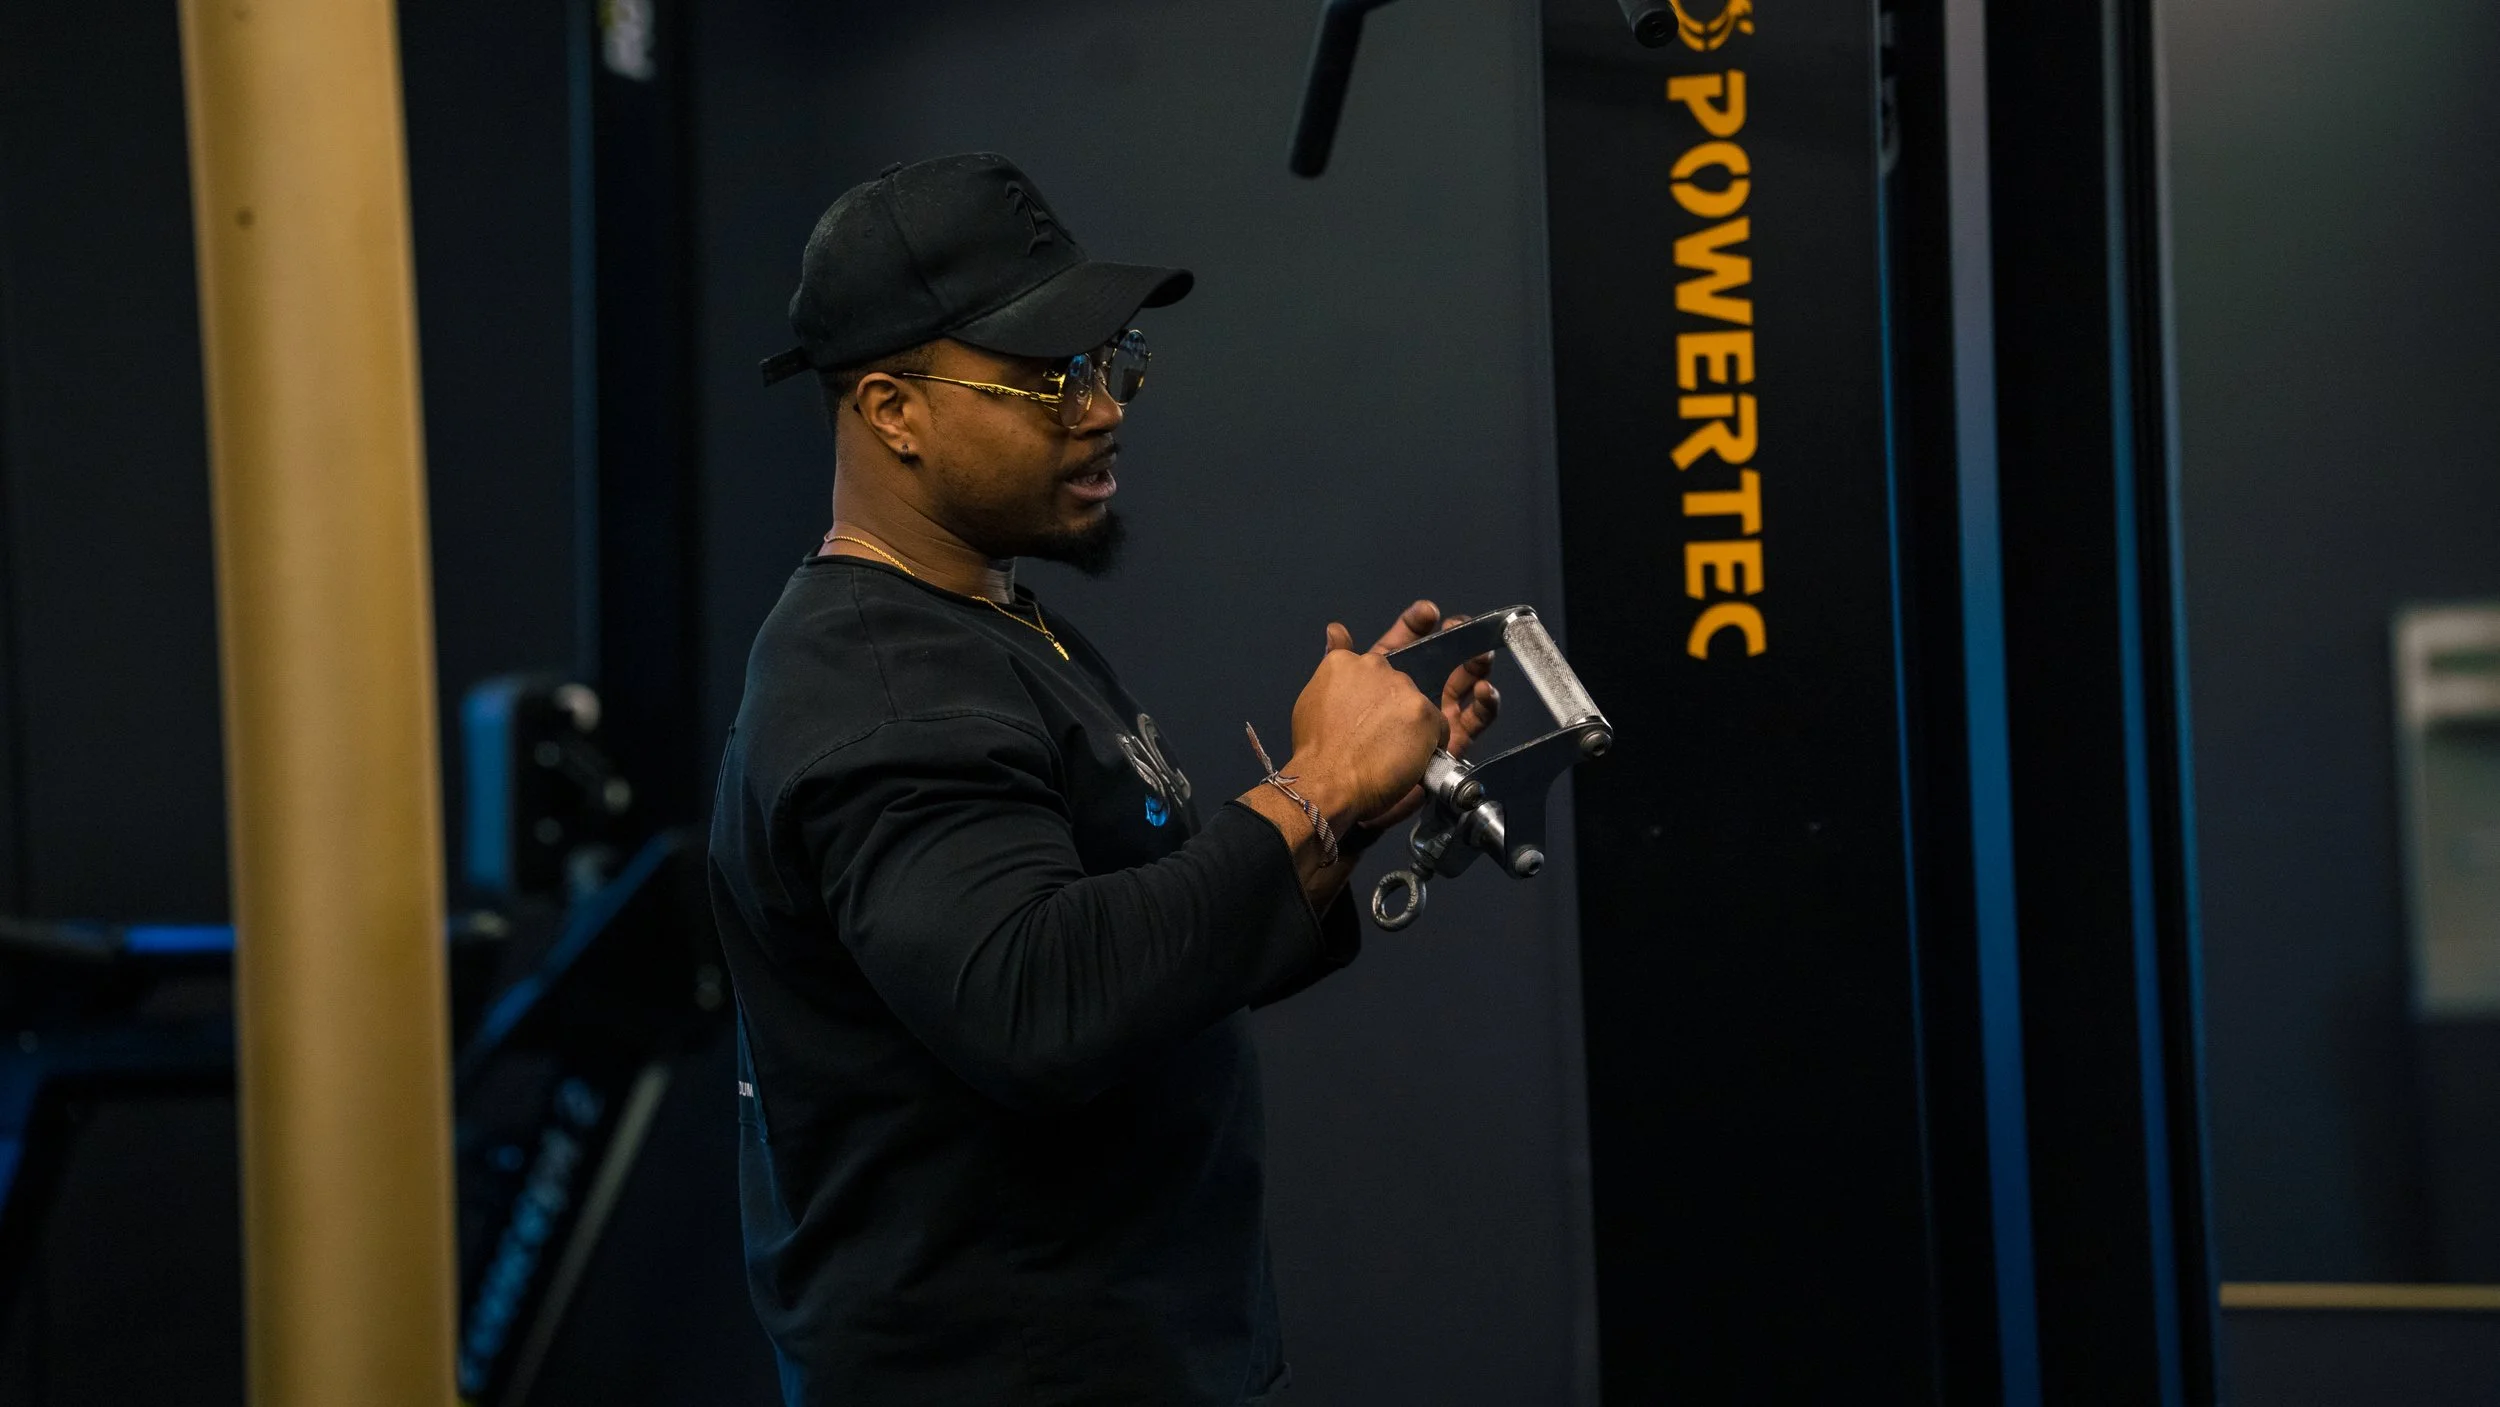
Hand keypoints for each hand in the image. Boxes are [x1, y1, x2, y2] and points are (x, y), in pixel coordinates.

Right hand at [1274, 621, 1448, 827]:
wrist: (1328, 780)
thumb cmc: (1317, 750)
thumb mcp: (1314, 697)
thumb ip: (1333, 663)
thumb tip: (1336, 630)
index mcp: (1347, 662)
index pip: (1380, 649)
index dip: (1406, 635)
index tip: (1428, 616)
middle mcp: (1376, 667)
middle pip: (1400, 683)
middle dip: (1396, 709)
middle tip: (1377, 737)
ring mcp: (1402, 688)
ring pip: (1418, 705)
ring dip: (1411, 727)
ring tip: (1389, 752)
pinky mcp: (1423, 713)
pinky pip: (1438, 728)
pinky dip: (1428, 746)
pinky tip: (1407, 760)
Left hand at [1355, 601, 1501, 830]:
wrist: (1340, 788)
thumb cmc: (1335, 741)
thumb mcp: (1333, 688)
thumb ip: (1343, 657)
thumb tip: (1336, 630)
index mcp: (1378, 678)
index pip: (1403, 644)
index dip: (1416, 626)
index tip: (1428, 612)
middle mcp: (1406, 696)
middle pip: (1440, 661)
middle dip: (1456, 641)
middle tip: (1464, 627)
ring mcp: (1429, 720)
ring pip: (1462, 685)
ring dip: (1476, 667)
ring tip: (1483, 656)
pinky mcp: (1450, 744)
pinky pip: (1475, 720)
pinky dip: (1486, 704)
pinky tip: (1487, 690)